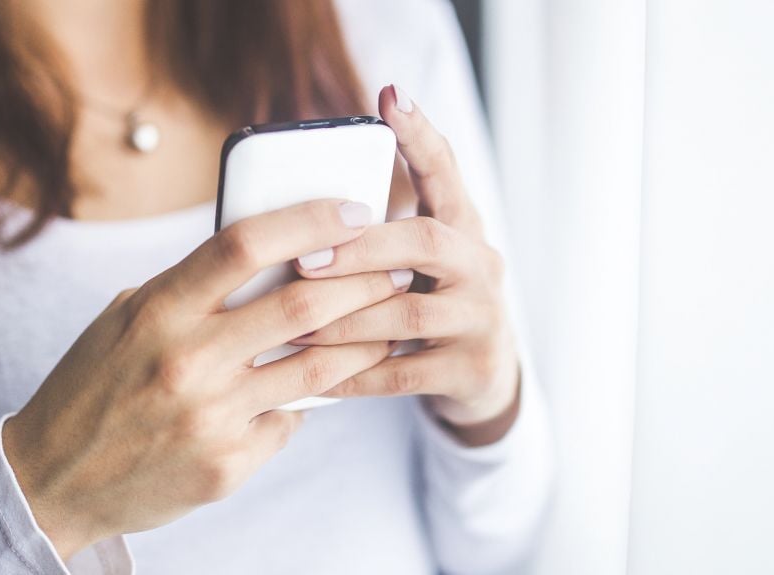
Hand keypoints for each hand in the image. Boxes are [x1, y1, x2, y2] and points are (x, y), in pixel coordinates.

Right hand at [3, 199, 407, 558]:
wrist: (54, 480)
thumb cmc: (93, 386)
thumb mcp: (126, 320)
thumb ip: (191, 289)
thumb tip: (269, 258)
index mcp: (157, 310)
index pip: (244, 245)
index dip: (308, 220)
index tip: (352, 209)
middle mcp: (187, 360)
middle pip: (301, 303)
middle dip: (364, 278)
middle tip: (398, 265)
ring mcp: (211, 417)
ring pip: (316, 368)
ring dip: (363, 339)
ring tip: (389, 320)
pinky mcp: (227, 464)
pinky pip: (290, 420)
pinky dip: (307, 400)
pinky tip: (320, 387)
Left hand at [292, 85, 521, 445]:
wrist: (483, 375)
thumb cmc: (426, 302)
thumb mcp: (414, 263)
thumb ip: (374, 236)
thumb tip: (291, 214)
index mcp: (462, 227)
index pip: (445, 171)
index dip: (420, 135)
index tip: (390, 96)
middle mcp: (482, 264)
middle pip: (427, 241)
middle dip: (361, 249)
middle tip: (303, 259)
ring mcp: (483, 317)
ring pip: (410, 312)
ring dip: (346, 319)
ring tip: (292, 325)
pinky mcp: (473, 368)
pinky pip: (405, 373)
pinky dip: (355, 374)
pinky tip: (315, 378)